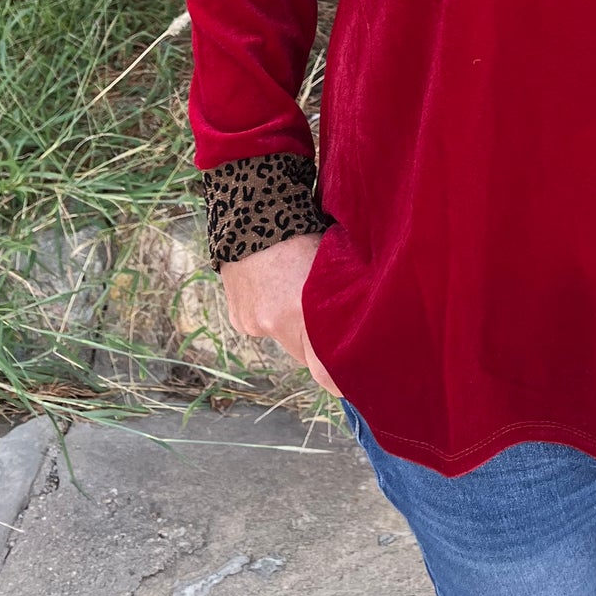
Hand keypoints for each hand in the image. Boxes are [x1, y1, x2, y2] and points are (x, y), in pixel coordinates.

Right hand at [219, 233, 341, 395]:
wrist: (250, 212)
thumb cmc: (303, 229)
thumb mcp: (329, 262)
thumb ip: (336, 300)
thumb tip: (357, 326)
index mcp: (301, 311)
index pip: (324, 371)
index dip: (340, 380)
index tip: (355, 383)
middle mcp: (274, 324)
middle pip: (305, 359)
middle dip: (320, 351)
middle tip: (339, 334)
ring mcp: (252, 323)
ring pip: (285, 340)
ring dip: (296, 330)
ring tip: (300, 295)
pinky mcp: (238, 319)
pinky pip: (263, 327)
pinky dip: (273, 316)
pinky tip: (277, 288)